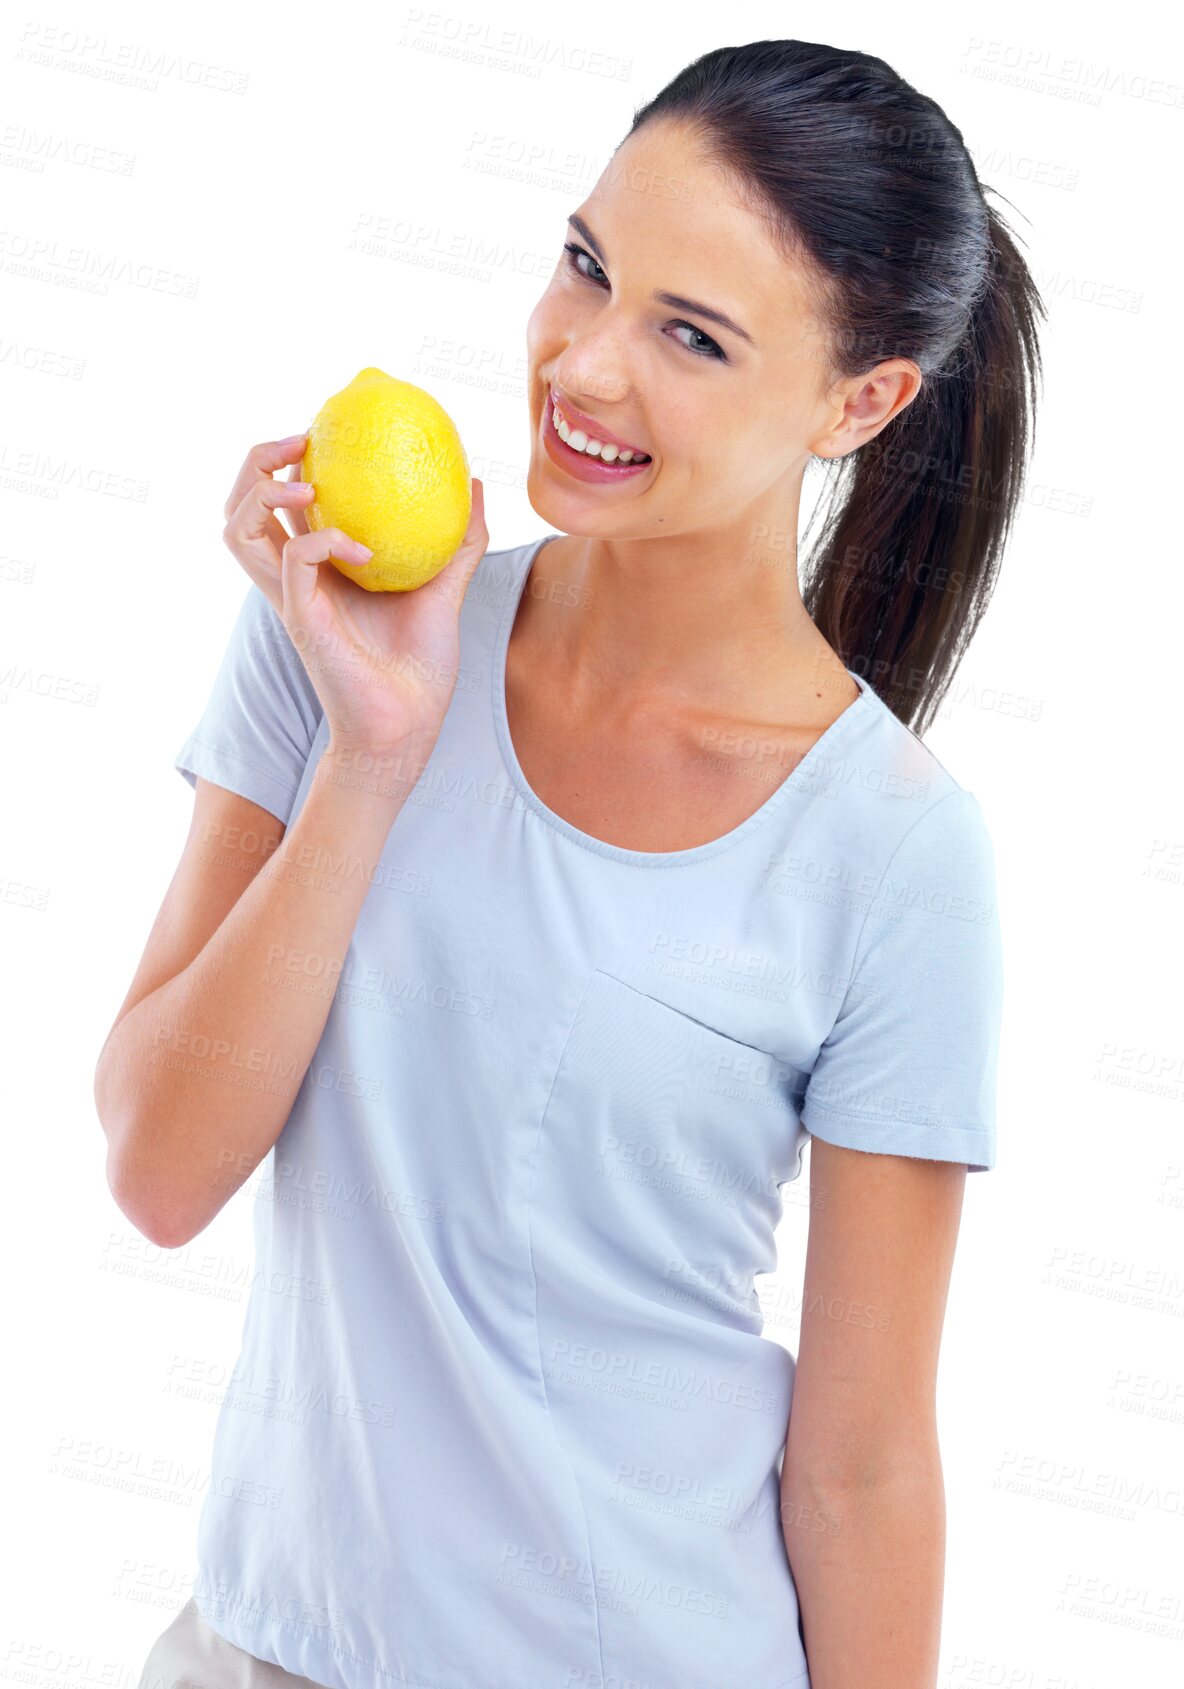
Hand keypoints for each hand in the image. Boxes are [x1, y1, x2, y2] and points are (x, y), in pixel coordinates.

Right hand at [221, 433, 489, 752]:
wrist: (409, 727)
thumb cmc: (419, 669)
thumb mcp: (445, 590)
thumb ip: (459, 540)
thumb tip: (474, 484)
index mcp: (318, 568)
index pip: (279, 502)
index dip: (286, 460)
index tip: (326, 431)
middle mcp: (294, 579)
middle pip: (238, 505)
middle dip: (255, 461)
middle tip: (301, 439)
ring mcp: (291, 598)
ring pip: (237, 527)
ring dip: (262, 489)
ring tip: (306, 479)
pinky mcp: (300, 619)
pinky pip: (294, 557)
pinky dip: (323, 539)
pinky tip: (362, 549)